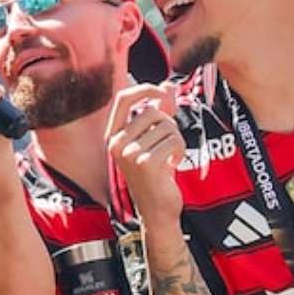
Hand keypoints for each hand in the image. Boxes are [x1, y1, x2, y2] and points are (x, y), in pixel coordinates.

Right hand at [105, 83, 183, 226]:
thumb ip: (160, 111)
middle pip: (152, 112)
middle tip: (168, 144)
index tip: (163, 91)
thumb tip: (168, 84)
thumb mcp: (153, 140)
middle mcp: (116, 144)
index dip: (145, 89)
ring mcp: (129, 153)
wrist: (157, 210)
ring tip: (169, 157)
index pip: (124, 99)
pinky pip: (174, 140)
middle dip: (169, 124)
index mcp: (113, 136)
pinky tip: (173, 165)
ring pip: (166, 126)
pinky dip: (180, 150)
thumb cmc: (156, 173)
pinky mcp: (146, 163)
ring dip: (176, 140)